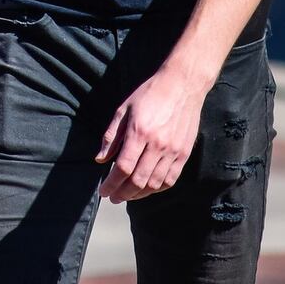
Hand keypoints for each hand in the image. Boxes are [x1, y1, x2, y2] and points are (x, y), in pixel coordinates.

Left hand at [95, 66, 207, 202]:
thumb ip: (111, 136)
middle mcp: (157, 145)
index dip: (112, 183)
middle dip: (123, 193)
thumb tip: (100, 159)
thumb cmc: (149, 94)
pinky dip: (157, 188)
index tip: (104, 191)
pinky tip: (147, 189)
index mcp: (139, 132)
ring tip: (127, 196)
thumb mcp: (123, 109)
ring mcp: (173, 151)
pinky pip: (171, 179)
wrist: (182, 85)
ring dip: (139, 194)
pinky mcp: (184, 153)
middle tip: (113, 197)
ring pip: (155, 183)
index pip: (123, 167)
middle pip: (138, 180)